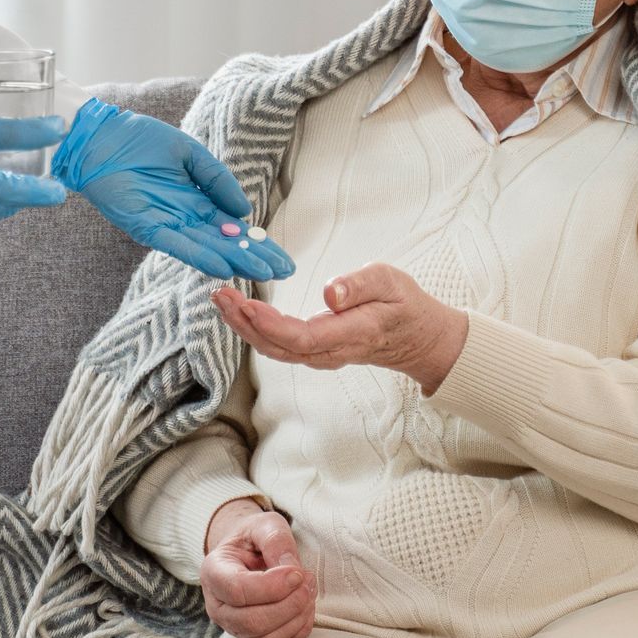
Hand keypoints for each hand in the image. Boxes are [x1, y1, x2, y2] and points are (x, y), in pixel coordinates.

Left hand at [50, 98, 296, 279]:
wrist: (100, 136)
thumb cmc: (140, 139)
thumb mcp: (189, 153)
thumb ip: (216, 178)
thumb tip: (244, 210)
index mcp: (196, 200)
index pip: (233, 227)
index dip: (257, 243)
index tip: (282, 258)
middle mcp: (185, 217)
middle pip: (225, 243)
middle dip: (253, 257)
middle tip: (283, 272)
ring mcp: (166, 224)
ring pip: (206, 247)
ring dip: (233, 260)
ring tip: (260, 273)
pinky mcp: (146, 227)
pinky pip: (176, 244)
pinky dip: (198, 255)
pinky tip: (222, 265)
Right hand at [200, 497, 315, 637]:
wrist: (247, 553)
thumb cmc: (253, 538)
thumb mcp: (263, 525)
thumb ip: (276, 540)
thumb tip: (291, 570)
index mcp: (213, 572)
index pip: (238, 590)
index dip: (272, 586)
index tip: (297, 573)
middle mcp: (218, 606)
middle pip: (251, 620)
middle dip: (288, 604)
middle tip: (307, 580)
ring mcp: (234, 626)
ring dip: (296, 617)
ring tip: (309, 590)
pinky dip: (298, 630)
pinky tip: (306, 607)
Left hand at [209, 262, 469, 389]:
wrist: (417, 339)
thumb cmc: (404, 305)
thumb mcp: (392, 282)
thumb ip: (361, 286)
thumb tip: (330, 294)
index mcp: (352, 333)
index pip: (304, 338)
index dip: (272, 325)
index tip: (247, 304)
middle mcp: (332, 351)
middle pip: (281, 347)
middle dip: (245, 323)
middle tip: (220, 294)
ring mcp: (322, 355)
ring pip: (276, 349)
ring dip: (244, 327)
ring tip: (222, 299)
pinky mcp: (315, 352)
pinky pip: (280, 346)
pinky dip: (255, 329)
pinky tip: (240, 311)